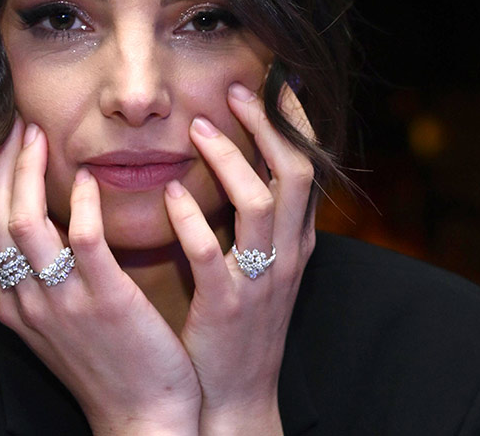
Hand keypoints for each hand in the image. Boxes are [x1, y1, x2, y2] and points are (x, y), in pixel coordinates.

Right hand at [0, 115, 201, 435]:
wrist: (144, 418)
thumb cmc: (111, 365)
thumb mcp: (62, 323)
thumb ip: (49, 278)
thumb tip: (52, 226)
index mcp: (15, 303)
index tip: (9, 142)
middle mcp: (26, 301)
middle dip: (1, 165)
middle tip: (16, 123)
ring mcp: (62, 303)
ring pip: (24, 223)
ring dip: (27, 172)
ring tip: (40, 135)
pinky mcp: (103, 303)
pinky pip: (81, 241)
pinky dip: (78, 204)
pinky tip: (87, 179)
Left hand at [164, 83, 317, 435]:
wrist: (235, 396)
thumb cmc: (239, 326)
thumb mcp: (262, 267)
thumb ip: (257, 220)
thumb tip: (242, 165)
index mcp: (296, 242)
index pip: (308, 168)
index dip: (294, 122)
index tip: (275, 82)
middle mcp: (287, 255)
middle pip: (294, 173)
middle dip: (267, 126)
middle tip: (235, 90)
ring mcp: (259, 281)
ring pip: (260, 204)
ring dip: (229, 160)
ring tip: (196, 129)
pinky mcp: (226, 308)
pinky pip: (213, 254)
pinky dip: (192, 218)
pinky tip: (171, 194)